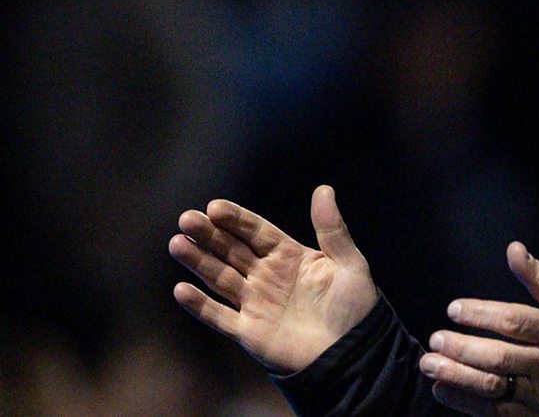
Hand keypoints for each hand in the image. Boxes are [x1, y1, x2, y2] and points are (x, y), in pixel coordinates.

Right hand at [169, 185, 378, 373]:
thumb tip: (324, 189)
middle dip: (210, 235)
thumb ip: (332, 229)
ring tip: (177, 243)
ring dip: (198, 262)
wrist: (353, 355)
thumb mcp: (349, 264)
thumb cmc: (356, 309)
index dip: (237, 219)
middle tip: (187, 219)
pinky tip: (181, 289)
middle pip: (232, 250)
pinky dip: (200, 305)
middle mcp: (268, 276)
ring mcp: (256, 303)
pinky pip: (219, 316)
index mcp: (291, 256)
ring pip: (220, 278)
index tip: (214, 206)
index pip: (257, 232)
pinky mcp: (249, 331)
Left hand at [419, 242, 538, 415]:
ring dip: (457, 377)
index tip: (454, 309)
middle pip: (499, 358)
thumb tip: (514, 248)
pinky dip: (464, 402)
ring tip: (430, 363)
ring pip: (493, 387)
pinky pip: (494, 413)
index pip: (515, 322)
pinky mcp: (530, 414)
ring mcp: (538, 393)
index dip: (482, 315)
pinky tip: (442, 389)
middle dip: (463, 349)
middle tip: (436, 338)